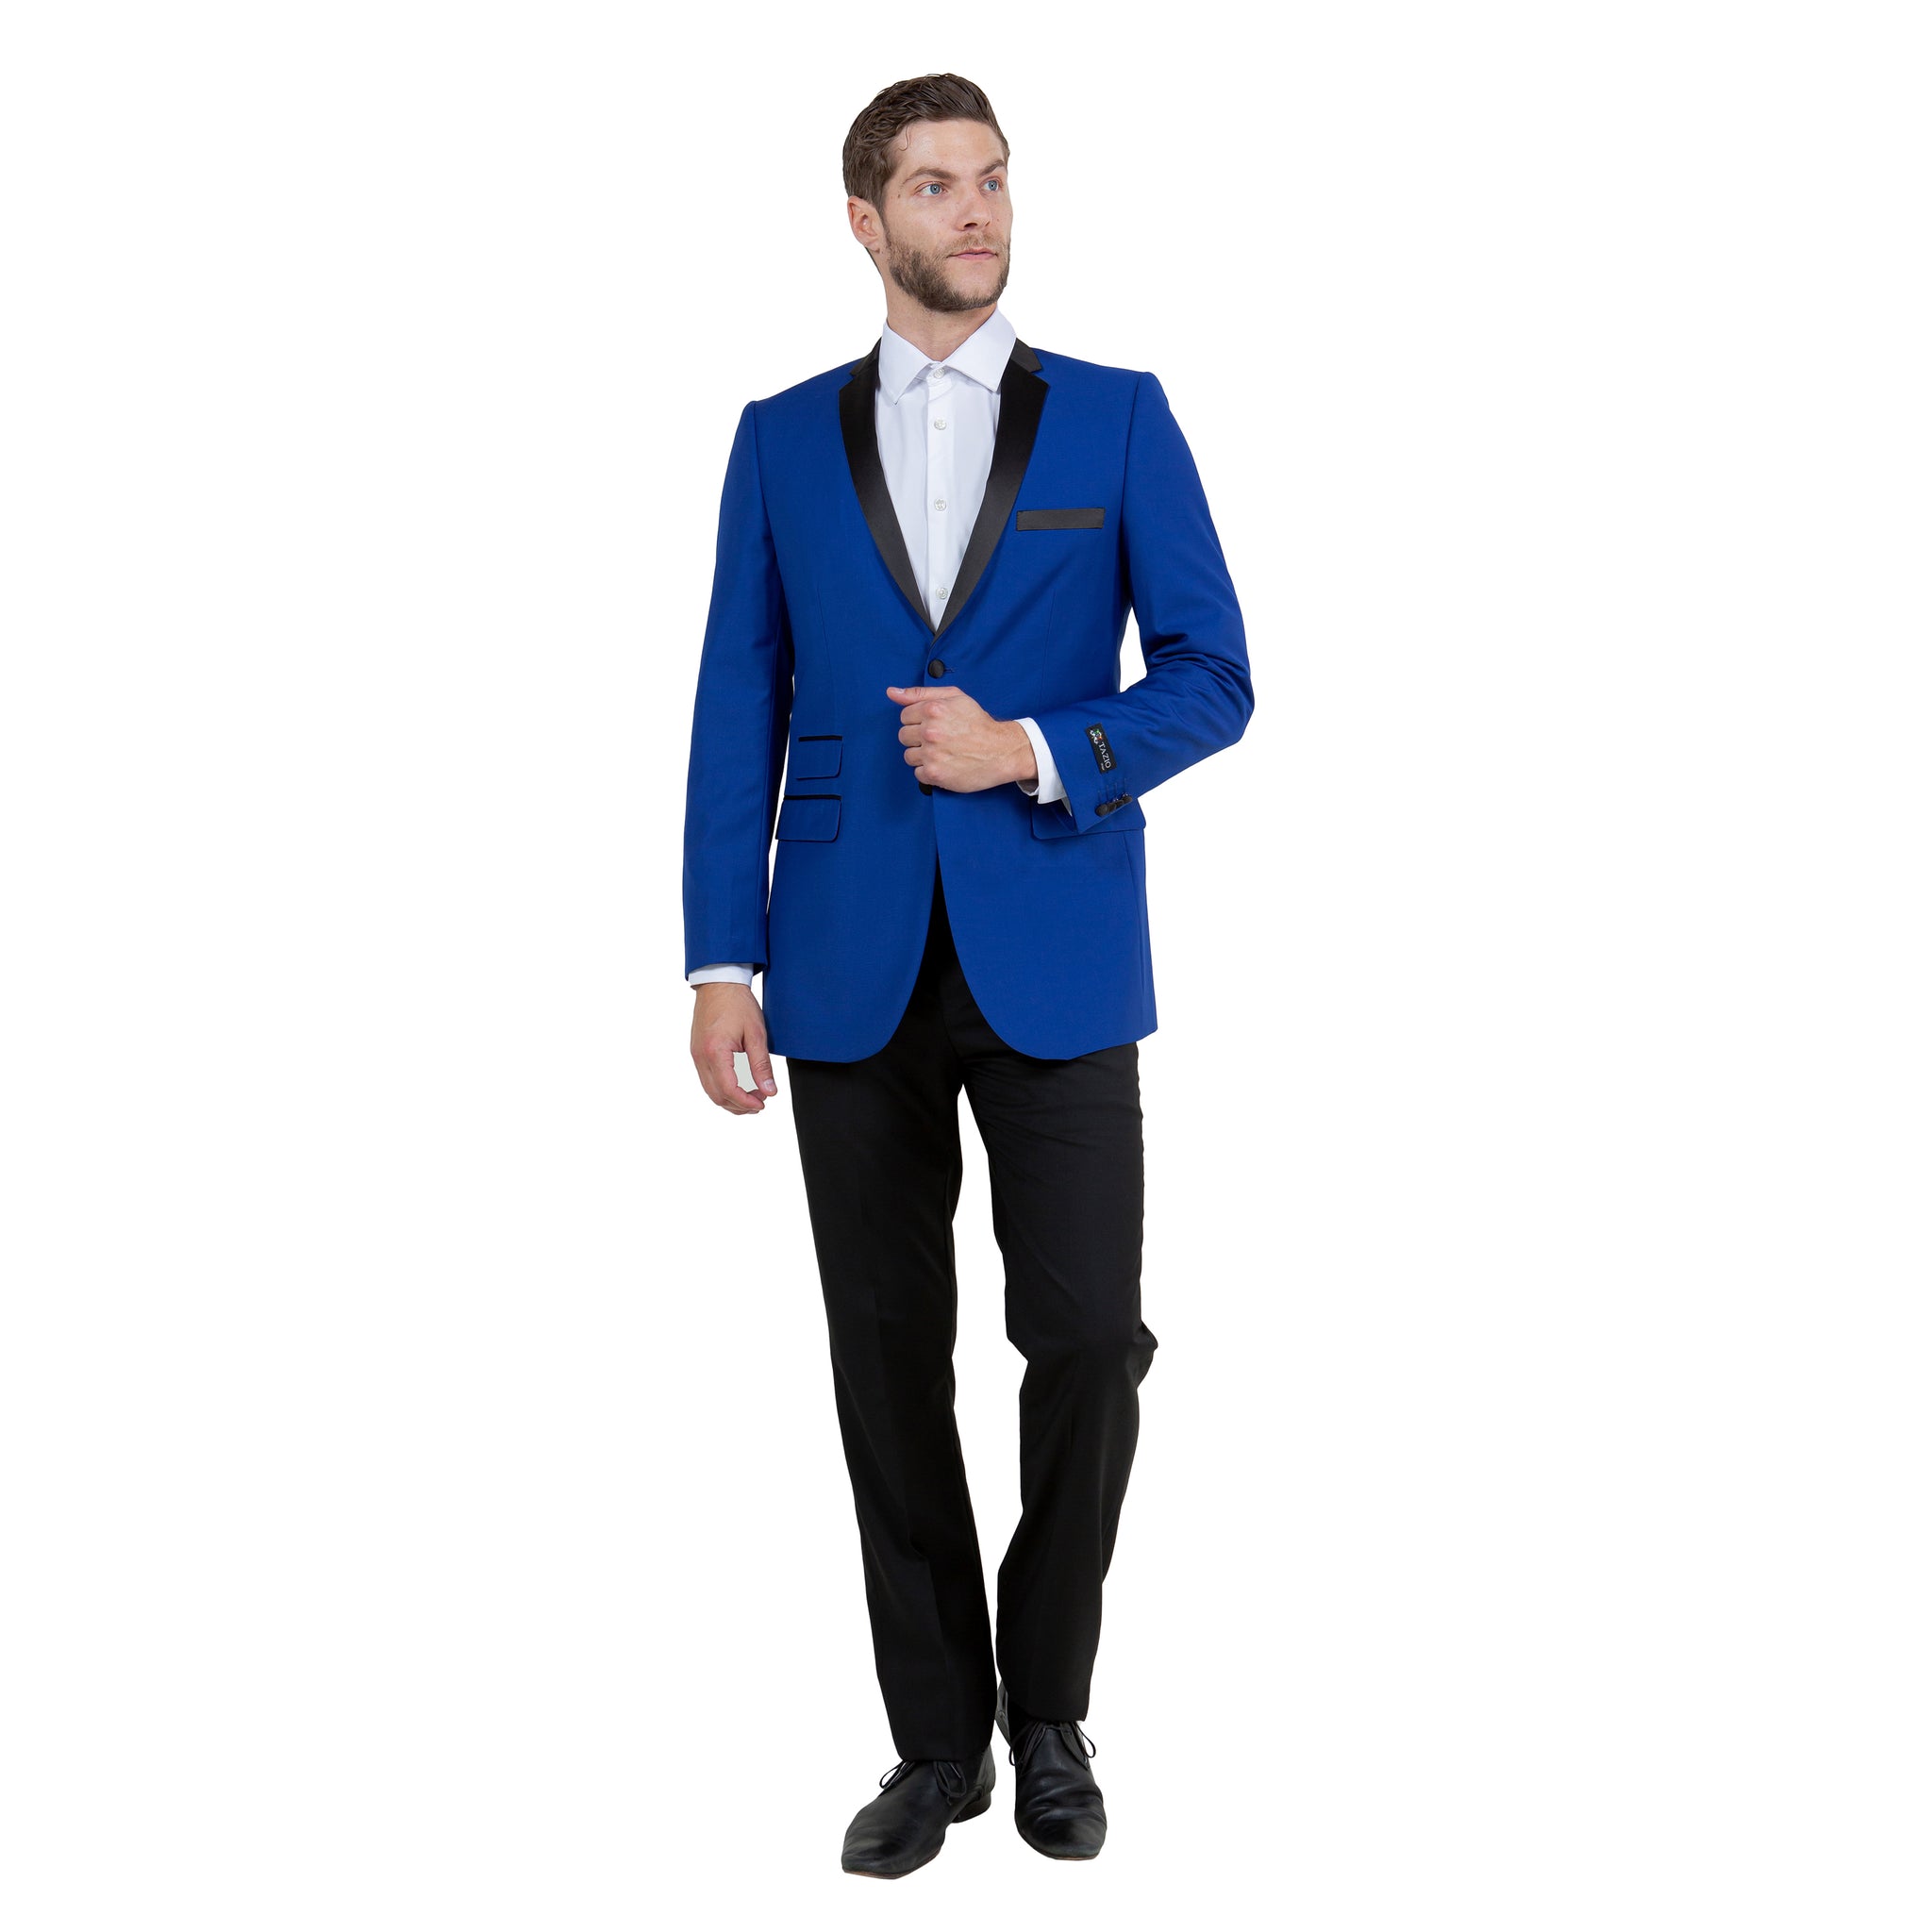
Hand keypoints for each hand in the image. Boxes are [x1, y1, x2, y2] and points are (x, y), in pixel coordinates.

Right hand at [690, 981, 777, 1114]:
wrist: (719, 983)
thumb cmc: (737, 1003)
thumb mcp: (756, 1034)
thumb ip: (761, 1065)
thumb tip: (769, 1091)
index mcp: (715, 1051)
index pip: (728, 1089)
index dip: (746, 1102)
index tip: (762, 1104)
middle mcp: (701, 1056)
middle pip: (716, 1095)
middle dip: (739, 1105)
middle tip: (760, 1102)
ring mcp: (696, 1055)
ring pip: (710, 1090)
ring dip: (730, 1099)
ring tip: (751, 1097)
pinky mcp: (697, 1052)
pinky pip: (706, 1079)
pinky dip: (722, 1089)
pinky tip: (738, 1086)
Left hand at [888, 685, 1036, 792]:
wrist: (1002, 750)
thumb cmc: (978, 723)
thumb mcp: (954, 697)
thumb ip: (920, 693)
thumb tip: (891, 692)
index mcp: (933, 709)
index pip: (904, 716)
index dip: (918, 721)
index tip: (934, 725)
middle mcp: (930, 731)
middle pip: (903, 736)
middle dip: (918, 738)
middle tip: (940, 740)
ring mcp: (932, 754)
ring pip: (909, 756)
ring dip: (922, 756)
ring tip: (942, 752)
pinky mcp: (935, 774)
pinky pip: (917, 774)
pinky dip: (929, 771)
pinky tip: (944, 764)